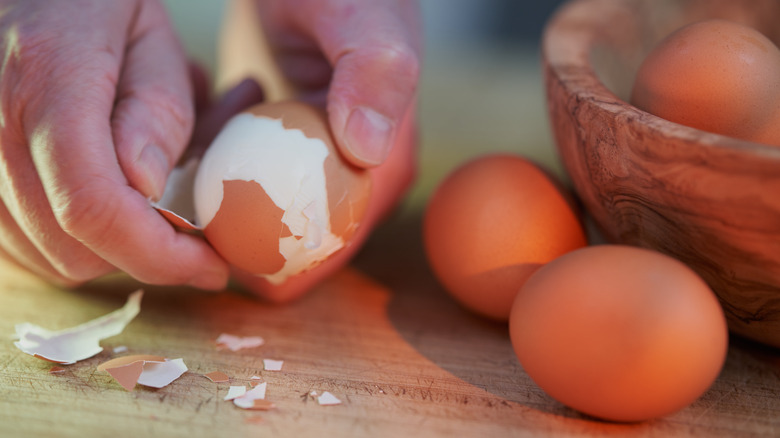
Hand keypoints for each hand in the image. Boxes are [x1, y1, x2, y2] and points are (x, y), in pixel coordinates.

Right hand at [0, 0, 229, 288]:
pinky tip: (103, 202)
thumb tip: (149, 191)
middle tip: (189, 228)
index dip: (160, 254)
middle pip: (69, 246)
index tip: (212, 265)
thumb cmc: (94, 1)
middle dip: (144, 253)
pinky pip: (18, 243)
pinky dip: (70, 241)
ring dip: (110, 250)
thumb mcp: (150, 35)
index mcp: (45, 81)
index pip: (93, 206)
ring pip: (44, 256)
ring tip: (145, 200)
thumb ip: (155, 109)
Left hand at [231, 0, 420, 301]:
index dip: (293, 264)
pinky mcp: (285, 150)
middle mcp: (355, 178)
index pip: (341, 238)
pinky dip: (222, 174)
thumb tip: (367, 151)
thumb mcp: (366, 24)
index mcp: (386, 167)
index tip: (237, 265)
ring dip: (230, 206)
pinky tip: (206, 145)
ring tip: (203, 171)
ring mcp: (317, 165)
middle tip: (202, 224)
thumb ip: (374, 75)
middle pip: (301, 237)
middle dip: (251, 240)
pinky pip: (249, 182)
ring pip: (269, 214)